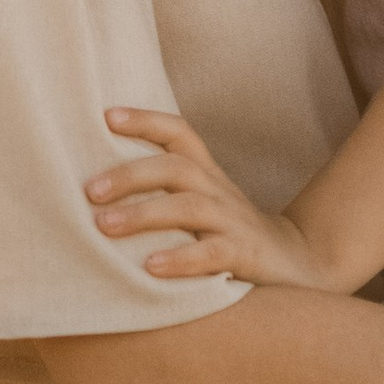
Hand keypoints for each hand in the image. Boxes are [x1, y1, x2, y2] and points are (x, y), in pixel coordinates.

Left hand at [87, 108, 344, 288]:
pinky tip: (150, 267)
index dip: (146, 120)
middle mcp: (217, 189)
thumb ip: (158, 192)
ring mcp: (232, 222)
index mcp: (204, 172)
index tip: (107, 116)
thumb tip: (87, 187)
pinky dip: (181, 259)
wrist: (296, 265)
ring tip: (104, 226)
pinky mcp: (245, 256)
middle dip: (130, 175)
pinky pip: (213, 253)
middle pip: (175, 166)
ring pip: (190, 207)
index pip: (178, 133)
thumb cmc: (225, 233)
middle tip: (89, 191)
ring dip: (144, 214)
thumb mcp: (196, 204)